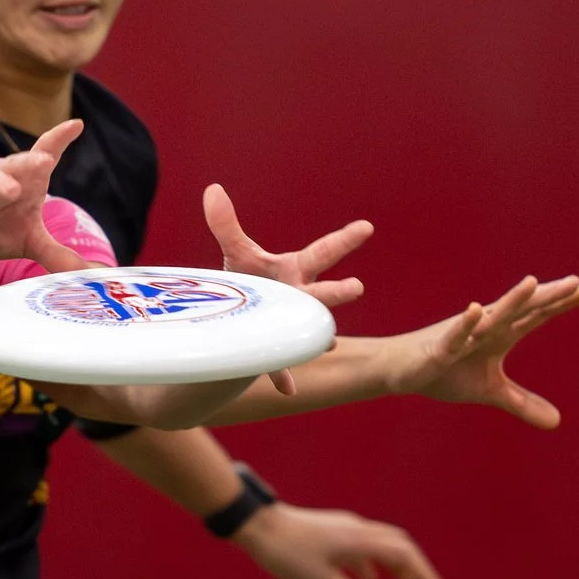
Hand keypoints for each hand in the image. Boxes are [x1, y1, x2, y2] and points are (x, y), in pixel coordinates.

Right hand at [0, 119, 87, 272]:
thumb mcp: (29, 243)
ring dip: (0, 180)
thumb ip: (56, 254)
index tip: (76, 125)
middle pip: (20, 164)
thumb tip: (86, 272)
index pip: (45, 154)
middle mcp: (5, 176)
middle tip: (46, 160)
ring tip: (12, 189)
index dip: (59, 138)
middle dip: (32, 160)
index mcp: (27, 181)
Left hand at [202, 185, 372, 396]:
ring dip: (317, 333)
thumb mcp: (238, 253)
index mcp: (297, 271)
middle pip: (321, 293)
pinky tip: (287, 389)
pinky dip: (283, 375)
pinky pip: (280, 364)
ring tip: (328, 339)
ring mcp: (290, 324)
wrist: (244, 314)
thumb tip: (212, 189)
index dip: (344, 239)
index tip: (366, 226)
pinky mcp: (274, 349)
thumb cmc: (249, 279)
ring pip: (307, 328)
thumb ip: (225, 224)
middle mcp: (301, 298)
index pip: (324, 251)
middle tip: (354, 286)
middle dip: (336, 291)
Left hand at [232, 503, 443, 578]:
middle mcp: (354, 528)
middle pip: (394, 543)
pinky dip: (371, 560)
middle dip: (412, 564)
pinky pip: (360, 544)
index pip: (401, 551)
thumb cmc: (288, 553)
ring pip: (377, 542)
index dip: (420, 570)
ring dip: (393, 562)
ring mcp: (341, 526)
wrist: (257, 525)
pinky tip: (366, 575)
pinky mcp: (328, 529)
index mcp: (358, 539)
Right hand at [387, 275, 578, 428]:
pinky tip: (472, 310)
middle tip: (577, 282)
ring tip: (532, 283)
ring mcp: (462, 335)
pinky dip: (464, 324)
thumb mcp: (489, 390)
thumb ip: (522, 402)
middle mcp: (484, 327)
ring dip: (511, 300)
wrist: (400, 370)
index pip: (535, 315)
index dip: (560, 303)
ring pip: (491, 316)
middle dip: (547, 296)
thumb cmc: (444, 372)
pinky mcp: (440, 348)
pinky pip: (454, 336)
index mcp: (499, 334)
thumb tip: (558, 422)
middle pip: (522, 310)